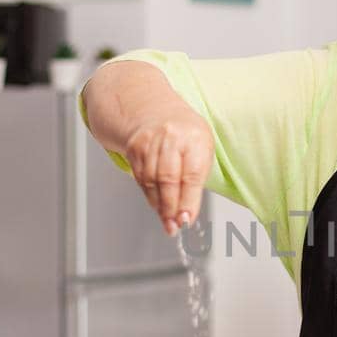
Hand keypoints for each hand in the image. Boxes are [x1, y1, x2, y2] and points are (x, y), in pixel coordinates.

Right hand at [120, 103, 212, 235]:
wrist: (155, 110)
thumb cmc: (186, 135)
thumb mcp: (202, 150)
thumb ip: (197, 180)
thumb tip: (187, 213)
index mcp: (195, 137)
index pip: (192, 174)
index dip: (188, 200)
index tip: (186, 219)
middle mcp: (171, 137)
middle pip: (168, 178)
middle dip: (171, 207)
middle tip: (174, 226)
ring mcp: (150, 141)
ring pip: (152, 181)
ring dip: (159, 206)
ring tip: (167, 221)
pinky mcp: (134, 148)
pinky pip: (141, 178)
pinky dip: (149, 195)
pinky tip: (156, 205)